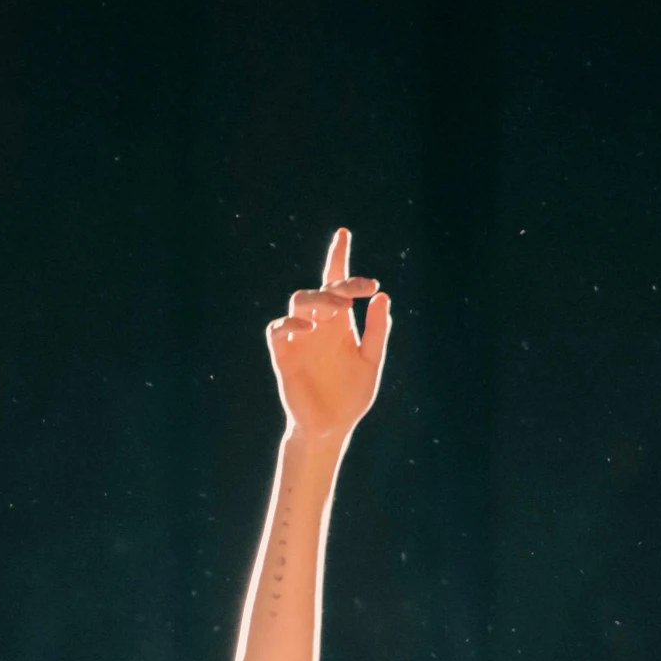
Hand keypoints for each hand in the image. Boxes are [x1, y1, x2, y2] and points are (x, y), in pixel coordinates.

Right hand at [266, 227, 390, 450]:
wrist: (332, 427)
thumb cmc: (350, 396)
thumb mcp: (371, 361)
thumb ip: (377, 330)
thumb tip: (382, 296)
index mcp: (339, 324)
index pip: (336, 282)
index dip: (337, 257)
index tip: (343, 233)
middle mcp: (318, 325)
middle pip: (321, 289)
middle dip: (338, 284)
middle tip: (356, 292)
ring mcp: (299, 338)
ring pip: (299, 302)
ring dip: (318, 300)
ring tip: (337, 309)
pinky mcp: (283, 355)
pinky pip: (278, 329)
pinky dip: (290, 323)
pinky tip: (307, 328)